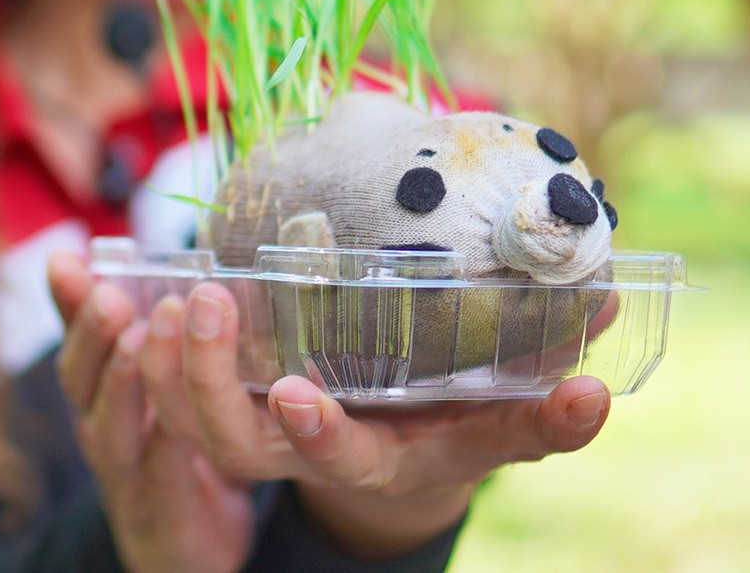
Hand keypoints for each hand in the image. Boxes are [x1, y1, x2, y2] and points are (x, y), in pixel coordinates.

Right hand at [49, 252, 253, 572]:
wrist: (182, 545)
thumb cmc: (162, 451)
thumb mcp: (139, 384)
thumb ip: (120, 327)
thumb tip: (80, 256)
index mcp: (96, 392)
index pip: (72, 340)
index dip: (68, 303)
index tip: (68, 262)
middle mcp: (99, 427)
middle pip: (78, 378)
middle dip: (91, 334)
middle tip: (110, 295)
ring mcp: (124, 468)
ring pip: (109, 423)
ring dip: (124, 380)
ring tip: (143, 337)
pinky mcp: (158, 505)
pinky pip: (160, 468)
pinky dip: (168, 440)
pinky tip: (182, 414)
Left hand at [139, 279, 611, 559]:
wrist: (408, 440)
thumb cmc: (458, 421)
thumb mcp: (503, 418)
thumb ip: (546, 394)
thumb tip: (602, 313)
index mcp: (373, 458)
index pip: (337, 458)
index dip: (318, 434)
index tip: (300, 395)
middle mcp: (305, 449)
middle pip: (232, 441)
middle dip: (206, 378)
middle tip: (205, 302)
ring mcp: (261, 426)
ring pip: (188, 416)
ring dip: (168, 362)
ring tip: (176, 291)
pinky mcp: (231, 394)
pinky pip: (167, 388)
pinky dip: (147, 349)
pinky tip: (148, 291)